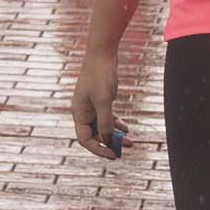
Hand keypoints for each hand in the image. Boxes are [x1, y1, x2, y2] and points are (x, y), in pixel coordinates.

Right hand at [69, 45, 128, 159]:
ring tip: (130, 141)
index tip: (113, 155)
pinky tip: (126, 128)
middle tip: (124, 150)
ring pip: (103, 127)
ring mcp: (92, 106)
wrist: (102, 53)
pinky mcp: (100, 100)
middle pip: (94, 135)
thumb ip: (106, 122)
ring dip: (115, 135)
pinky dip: (116, 124)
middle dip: (109, 144)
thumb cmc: (100, 75)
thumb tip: (108, 141)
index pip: (85, 140)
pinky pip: (107, 118)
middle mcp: (83, 112)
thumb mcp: (104, 101)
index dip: (98, 150)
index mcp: (79, 113)